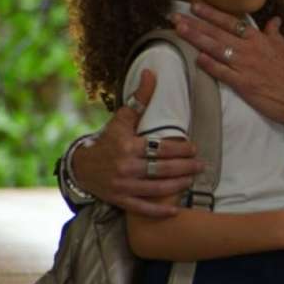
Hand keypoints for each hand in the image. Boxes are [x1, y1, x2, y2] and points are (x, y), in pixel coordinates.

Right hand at [71, 70, 203, 216]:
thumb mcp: (122, 118)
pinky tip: (176, 210)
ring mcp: (123, 186)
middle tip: (201, 165)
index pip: (160, 148)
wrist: (82, 167)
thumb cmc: (108, 140)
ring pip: (157, 188)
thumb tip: (151, 72)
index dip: (180, 149)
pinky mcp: (121, 201)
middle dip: (185, 167)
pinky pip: (142, 208)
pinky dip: (159, 211)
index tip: (193, 148)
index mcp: (127, 146)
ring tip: (193, 179)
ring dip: (178, 186)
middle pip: (162, 169)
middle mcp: (125, 167)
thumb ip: (140, 98)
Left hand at [172, 3, 283, 125]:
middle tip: (176, 16)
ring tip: (179, 30)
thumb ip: (276, 34)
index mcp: (260, 39)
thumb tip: (273, 21)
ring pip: (216, 49)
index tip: (196, 6)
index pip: (232, 22)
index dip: (212, 14)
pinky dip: (208, 65)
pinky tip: (196, 58)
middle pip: (218, 33)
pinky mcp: (244, 84)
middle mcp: (250, 49)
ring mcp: (245, 66)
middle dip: (196, 23)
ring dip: (196, 39)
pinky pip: (222, 72)